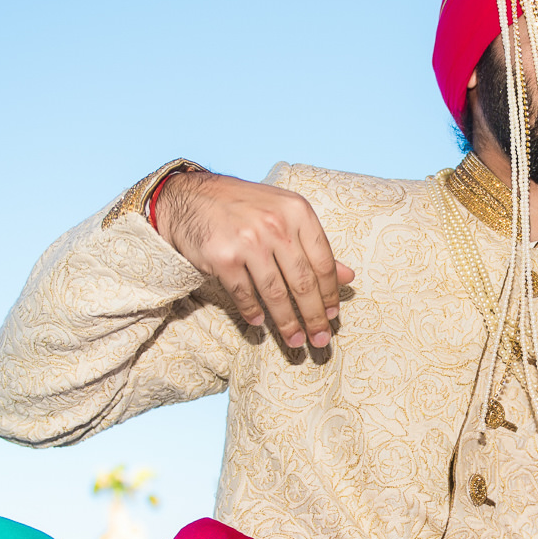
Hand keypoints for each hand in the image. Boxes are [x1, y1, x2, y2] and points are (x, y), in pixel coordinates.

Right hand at [153, 171, 354, 349]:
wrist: (190, 197)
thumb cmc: (243, 207)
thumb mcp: (284, 215)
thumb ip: (313, 245)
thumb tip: (348, 277)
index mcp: (297, 212)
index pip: (323, 261)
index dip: (330, 294)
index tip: (334, 315)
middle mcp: (275, 225)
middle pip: (303, 282)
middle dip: (314, 316)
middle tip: (321, 340)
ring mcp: (248, 241)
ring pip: (275, 293)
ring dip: (287, 322)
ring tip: (294, 341)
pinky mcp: (223, 257)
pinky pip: (244, 294)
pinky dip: (253, 311)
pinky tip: (259, 322)